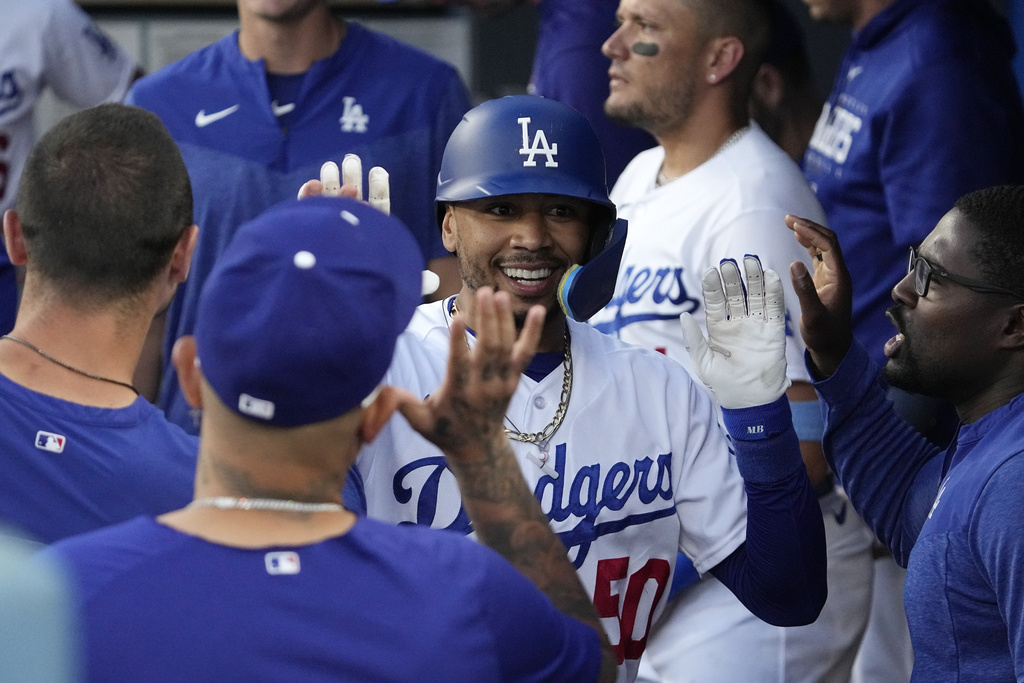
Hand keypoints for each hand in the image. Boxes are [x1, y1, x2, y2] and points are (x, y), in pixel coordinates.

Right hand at [297, 156, 438, 295]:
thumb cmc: (367, 287)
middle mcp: (348, 235)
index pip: (375, 210)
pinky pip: (306, 213)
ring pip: (327, 204)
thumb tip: (436, 280)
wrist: (335, 297)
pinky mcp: (305, 235)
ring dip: (330, 184)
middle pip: (351, 201)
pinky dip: (309, 198)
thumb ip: (417, 280)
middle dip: (352, 179)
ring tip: (331, 166)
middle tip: (351, 160)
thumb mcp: (397, 283)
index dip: (378, 190)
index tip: (378, 171)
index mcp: (370, 240)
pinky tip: (314, 185)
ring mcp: (326, 234)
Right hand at [394, 287, 544, 462]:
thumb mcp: (420, 422)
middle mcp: (484, 386)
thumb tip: (380, 388)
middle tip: (484, 291)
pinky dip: (533, 333)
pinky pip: (526, 353)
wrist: (478, 448)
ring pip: (507, 347)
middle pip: (489, 349)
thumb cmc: (444, 430)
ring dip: (504, 319)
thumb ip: (402, 404)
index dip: (458, 341)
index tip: (457, 317)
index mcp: (459, 393)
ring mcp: (502, 381)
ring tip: (499, 293)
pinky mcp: (514, 378)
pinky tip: (539, 311)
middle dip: (488, 319)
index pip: (460, 365)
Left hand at [680, 255, 790, 408]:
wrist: (750, 400)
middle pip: (735, 294)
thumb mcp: (703, 362)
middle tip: (729, 262)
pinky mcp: (774, 332)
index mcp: (718, 328)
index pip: (715, 302)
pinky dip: (774, 292)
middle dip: (733, 278)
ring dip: (754, 278)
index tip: (710, 272)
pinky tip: (771, 276)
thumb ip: (693, 339)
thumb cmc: (723, 383)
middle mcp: (738, 323)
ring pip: (756, 296)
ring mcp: (756, 325)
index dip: (713, 287)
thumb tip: (683, 316)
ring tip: (751, 260)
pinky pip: (774, 308)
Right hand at [784, 215, 853, 378]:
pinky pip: (819, 256)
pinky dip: (808, 244)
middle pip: (828, 241)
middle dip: (809, 227)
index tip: (792, 225)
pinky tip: (798, 238)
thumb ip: (804, 290)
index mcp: (839, 277)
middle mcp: (838, 273)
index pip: (828, 245)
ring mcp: (832, 276)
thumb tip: (794, 263)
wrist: (833, 348)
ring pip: (823, 246)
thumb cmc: (824, 334)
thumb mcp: (812, 315)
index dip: (811, 232)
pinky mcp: (825, 281)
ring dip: (808, 233)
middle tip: (788, 219)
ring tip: (790, 223)